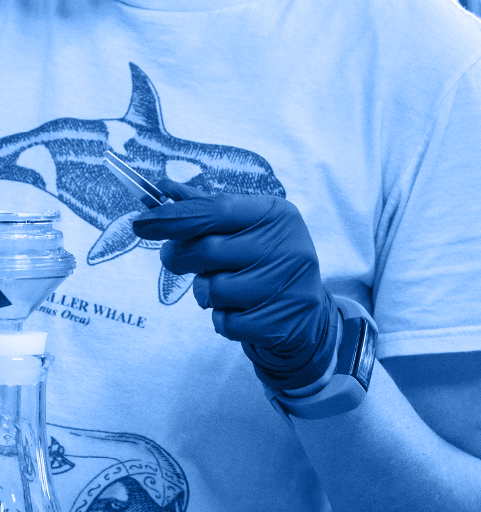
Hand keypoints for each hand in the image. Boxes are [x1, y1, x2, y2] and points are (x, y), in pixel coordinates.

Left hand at [132, 180, 338, 390]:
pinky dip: (221, 319)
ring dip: (204, 293)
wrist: (308, 316)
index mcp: (275, 213)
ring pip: (213, 290)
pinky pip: (225, 323)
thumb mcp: (246, 228)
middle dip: (181, 257)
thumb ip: (206, 209)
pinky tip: (239, 311)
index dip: (172, 217)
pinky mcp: (280, 321)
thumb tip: (166, 189)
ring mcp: (286, 285)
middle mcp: (286, 245)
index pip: (214, 210)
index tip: (141, 223)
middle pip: (207, 249)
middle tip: (176, 259)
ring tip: (221, 289)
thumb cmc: (265, 263)